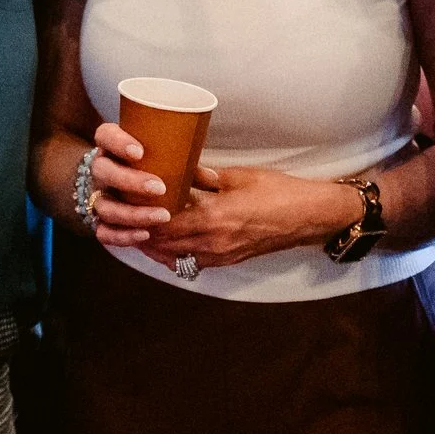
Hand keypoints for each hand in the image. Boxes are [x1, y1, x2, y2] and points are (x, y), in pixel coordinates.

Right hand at [82, 122, 176, 249]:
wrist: (122, 187)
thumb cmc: (149, 167)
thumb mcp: (160, 158)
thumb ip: (181, 164)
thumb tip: (213, 179)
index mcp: (112, 147)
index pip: (105, 136)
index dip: (117, 142)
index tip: (139, 152)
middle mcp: (101, 170)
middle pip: (103, 171)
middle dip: (129, 180)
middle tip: (159, 188)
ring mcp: (98, 196)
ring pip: (104, 205)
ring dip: (132, 213)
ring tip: (161, 216)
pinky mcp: (100, 220)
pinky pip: (103, 231)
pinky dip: (122, 235)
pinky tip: (144, 234)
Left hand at [137, 166, 354, 270]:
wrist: (309, 217)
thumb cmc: (279, 192)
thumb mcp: (239, 176)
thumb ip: (205, 176)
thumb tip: (181, 170)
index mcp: (214, 219)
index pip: (163, 224)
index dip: (141, 216)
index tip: (127, 202)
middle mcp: (213, 243)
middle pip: (162, 245)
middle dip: (140, 233)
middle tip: (125, 216)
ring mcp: (220, 256)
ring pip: (174, 258)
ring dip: (154, 246)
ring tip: (139, 230)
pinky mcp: (228, 261)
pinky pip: (190, 263)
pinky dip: (173, 255)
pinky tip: (167, 242)